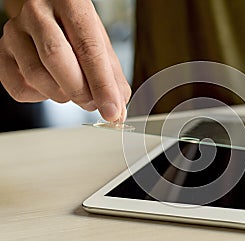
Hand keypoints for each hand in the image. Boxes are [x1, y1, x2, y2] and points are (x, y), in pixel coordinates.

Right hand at [0, 0, 130, 121]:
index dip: (102, 84)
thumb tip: (116, 110)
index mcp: (71, 4)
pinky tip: (52, 86)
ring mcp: (14, 31)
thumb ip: (112, 77)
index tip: (112, 110)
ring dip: (62, 96)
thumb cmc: (78, 32)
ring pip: (36, 76)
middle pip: (56, 58)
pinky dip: (41, 98)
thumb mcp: (102, 46)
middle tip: (93, 103)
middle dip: (80, 91)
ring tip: (75, 92)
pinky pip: (19, 89)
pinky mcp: (2, 52)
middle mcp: (37, 12)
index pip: (88, 47)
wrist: (50, 18)